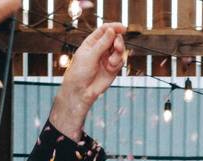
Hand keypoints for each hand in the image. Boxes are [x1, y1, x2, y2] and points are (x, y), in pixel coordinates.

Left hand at [50, 23, 125, 139]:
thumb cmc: (80, 72)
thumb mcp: (90, 55)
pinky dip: (118, 63)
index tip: (123, 28)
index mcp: (92, 42)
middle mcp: (101, 49)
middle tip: (118, 47)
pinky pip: (121, 61)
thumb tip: (112, 30)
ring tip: (112, 62)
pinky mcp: (113, 68)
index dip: (114, 27)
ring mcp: (107, 58)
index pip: (105, 30)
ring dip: (118, 54)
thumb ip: (102, 43)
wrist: (81, 91)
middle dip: (118, 42)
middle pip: (115, 38)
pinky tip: (111, 68)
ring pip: (119, 50)